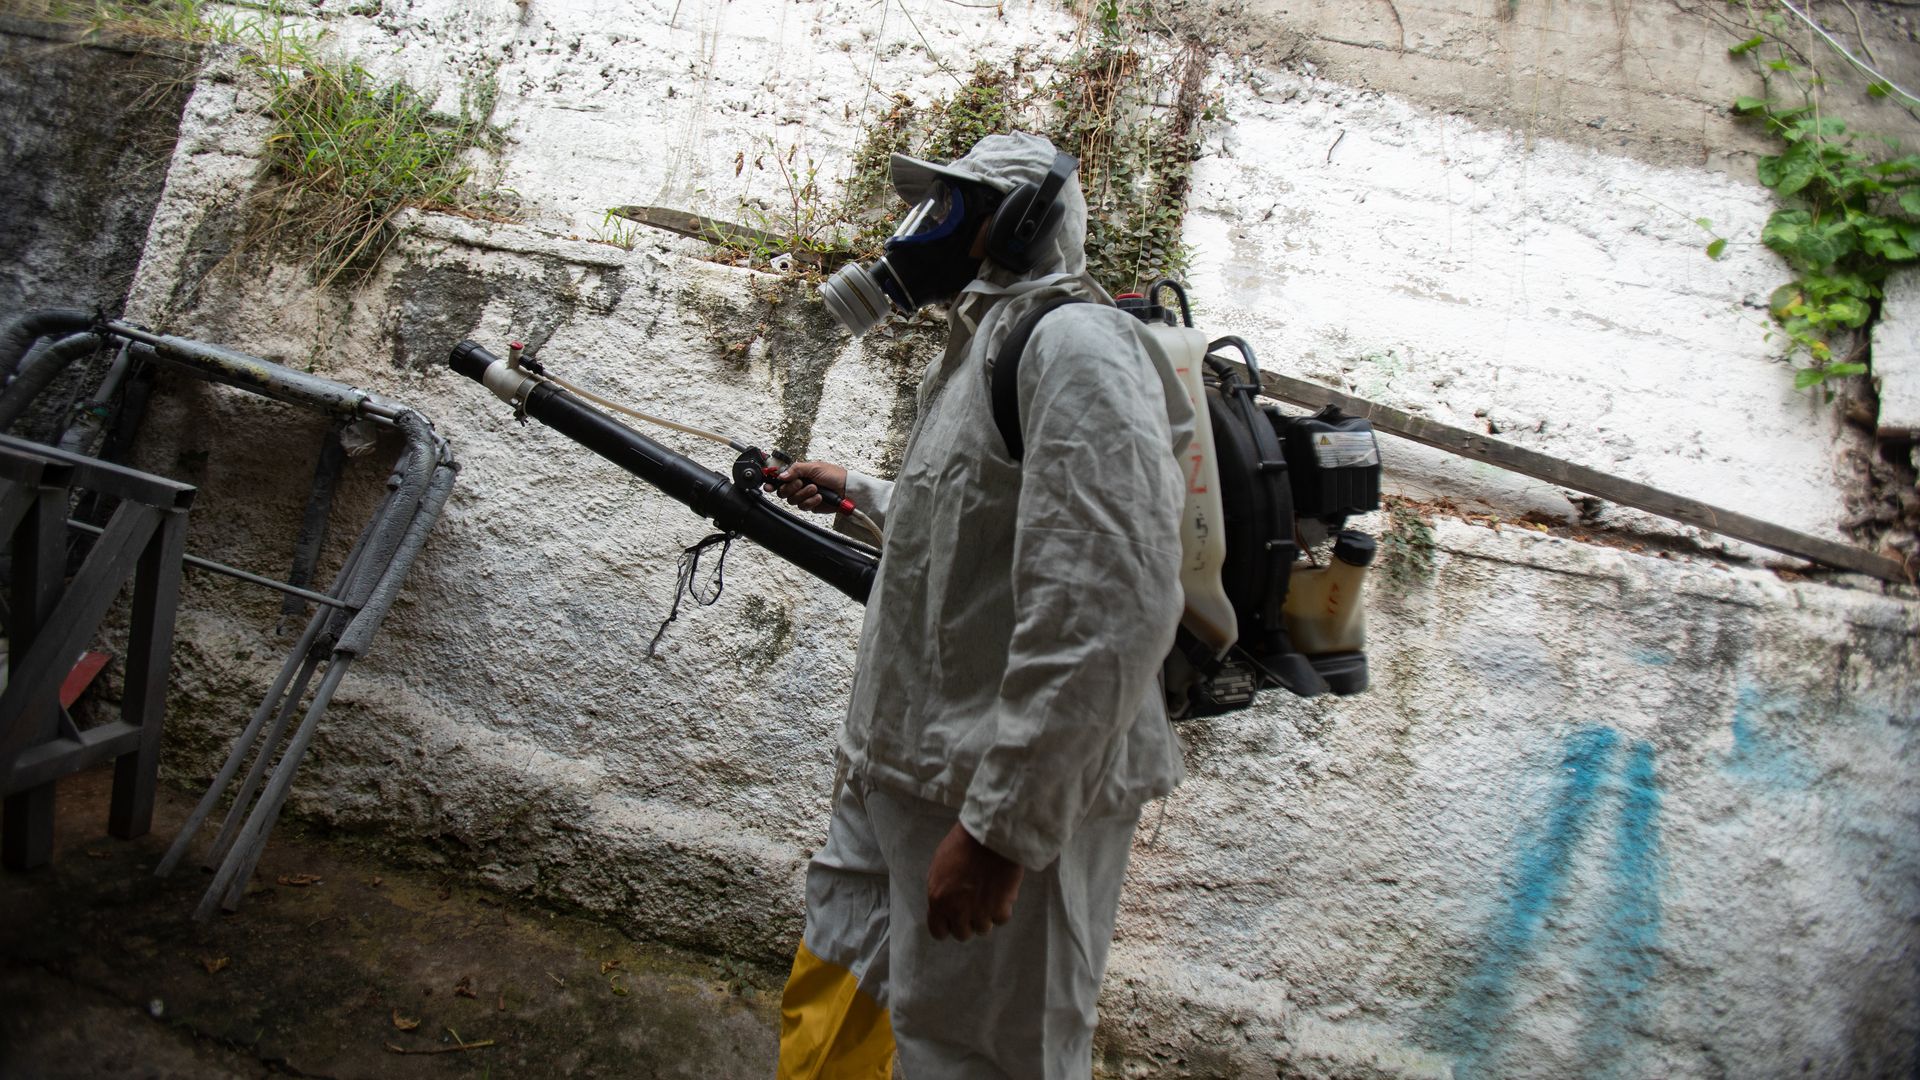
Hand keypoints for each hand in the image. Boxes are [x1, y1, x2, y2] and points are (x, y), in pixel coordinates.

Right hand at [767, 460, 848, 513]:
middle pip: (782, 491)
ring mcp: (804, 496)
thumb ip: (796, 470)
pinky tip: (819, 497)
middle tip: (801, 483)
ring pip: (792, 500)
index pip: (780, 478)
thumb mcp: (814, 467)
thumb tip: (782, 475)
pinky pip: (803, 506)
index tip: (768, 486)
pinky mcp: (810, 505)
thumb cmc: (833, 475)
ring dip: (804, 494)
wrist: (846, 489)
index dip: (772, 483)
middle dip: (792, 488)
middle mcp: (799, 485)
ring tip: (815, 488)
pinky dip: (811, 501)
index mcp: (798, 473)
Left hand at [926, 822, 1023, 941]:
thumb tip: (943, 904)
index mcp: (938, 900)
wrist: (989, 835)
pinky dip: (1003, 908)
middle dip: (968, 922)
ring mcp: (979, 911)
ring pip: (983, 928)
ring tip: (989, 895)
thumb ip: (940, 890)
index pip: (938, 931)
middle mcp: (957, 910)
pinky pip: (1001, 919)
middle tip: (974, 905)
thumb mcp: (939, 867)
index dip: (947, 925)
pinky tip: (1001, 892)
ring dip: (986, 915)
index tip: (954, 918)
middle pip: (962, 934)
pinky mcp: (1000, 907)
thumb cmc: (962, 844)